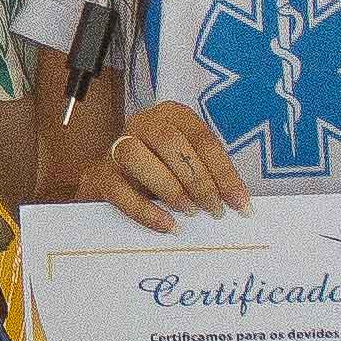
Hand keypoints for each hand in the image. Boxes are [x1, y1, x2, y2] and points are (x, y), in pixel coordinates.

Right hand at [85, 99, 250, 231]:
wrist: (115, 178)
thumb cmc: (162, 168)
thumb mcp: (188, 162)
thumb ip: (208, 173)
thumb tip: (237, 202)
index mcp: (171, 115)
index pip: (202, 139)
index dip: (224, 172)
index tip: (240, 203)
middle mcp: (142, 123)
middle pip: (170, 141)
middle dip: (198, 179)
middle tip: (214, 209)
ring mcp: (117, 147)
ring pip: (138, 156)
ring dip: (170, 187)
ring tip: (190, 212)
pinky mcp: (101, 174)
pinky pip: (120, 190)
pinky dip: (145, 210)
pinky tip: (167, 225)